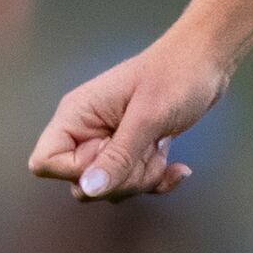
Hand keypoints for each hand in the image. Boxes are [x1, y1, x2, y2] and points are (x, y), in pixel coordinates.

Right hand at [30, 38, 227, 202]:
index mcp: (76, 115)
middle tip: (146, 152)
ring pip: (110, 186)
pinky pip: (133, 181)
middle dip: (120, 180)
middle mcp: (86, 131)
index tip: (112, 153)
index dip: (77, 171)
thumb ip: (118, 157)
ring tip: (160, 149)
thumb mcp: (147, 119)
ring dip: (142, 179)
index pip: (46, 162)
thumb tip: (88, 190)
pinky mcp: (132, 149)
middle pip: (82, 182)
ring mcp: (108, 141)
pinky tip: (178, 167)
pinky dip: (156, 179)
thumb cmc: (175, 77)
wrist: (206, 62)